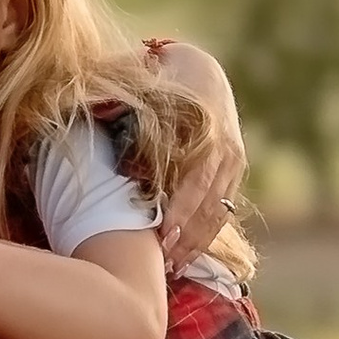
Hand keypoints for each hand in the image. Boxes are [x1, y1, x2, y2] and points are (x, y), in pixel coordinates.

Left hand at [148, 38, 246, 265]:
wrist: (200, 68)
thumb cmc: (162, 80)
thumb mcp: (148, 89)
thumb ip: (130, 110)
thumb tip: (103, 132)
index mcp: (208, 128)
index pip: (196, 179)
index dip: (180, 210)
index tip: (161, 236)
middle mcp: (227, 149)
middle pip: (210, 204)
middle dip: (187, 238)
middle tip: (163, 265)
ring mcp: (235, 163)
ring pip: (218, 213)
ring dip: (196, 244)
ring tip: (173, 270)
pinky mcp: (235, 173)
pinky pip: (222, 211)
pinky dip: (204, 236)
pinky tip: (185, 257)